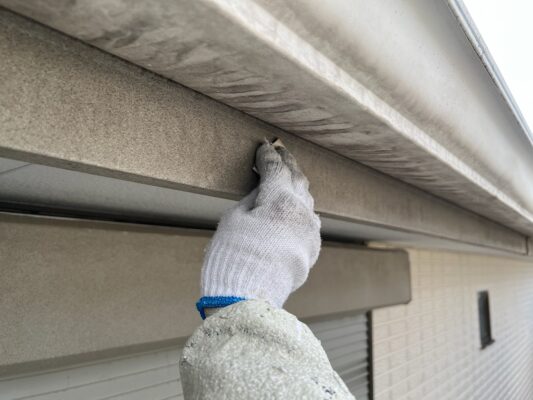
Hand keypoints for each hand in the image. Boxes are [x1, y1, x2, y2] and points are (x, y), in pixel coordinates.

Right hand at [198, 140, 320, 315]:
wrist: (247, 299)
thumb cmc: (233, 257)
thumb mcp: (233, 219)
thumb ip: (252, 198)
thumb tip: (262, 190)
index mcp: (280, 199)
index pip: (275, 168)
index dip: (267, 155)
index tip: (264, 146)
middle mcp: (302, 212)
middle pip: (298, 179)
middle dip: (288, 163)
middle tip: (281, 151)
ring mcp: (310, 232)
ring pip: (307, 200)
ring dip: (297, 186)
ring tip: (290, 176)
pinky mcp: (312, 250)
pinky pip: (310, 222)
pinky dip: (302, 210)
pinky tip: (297, 209)